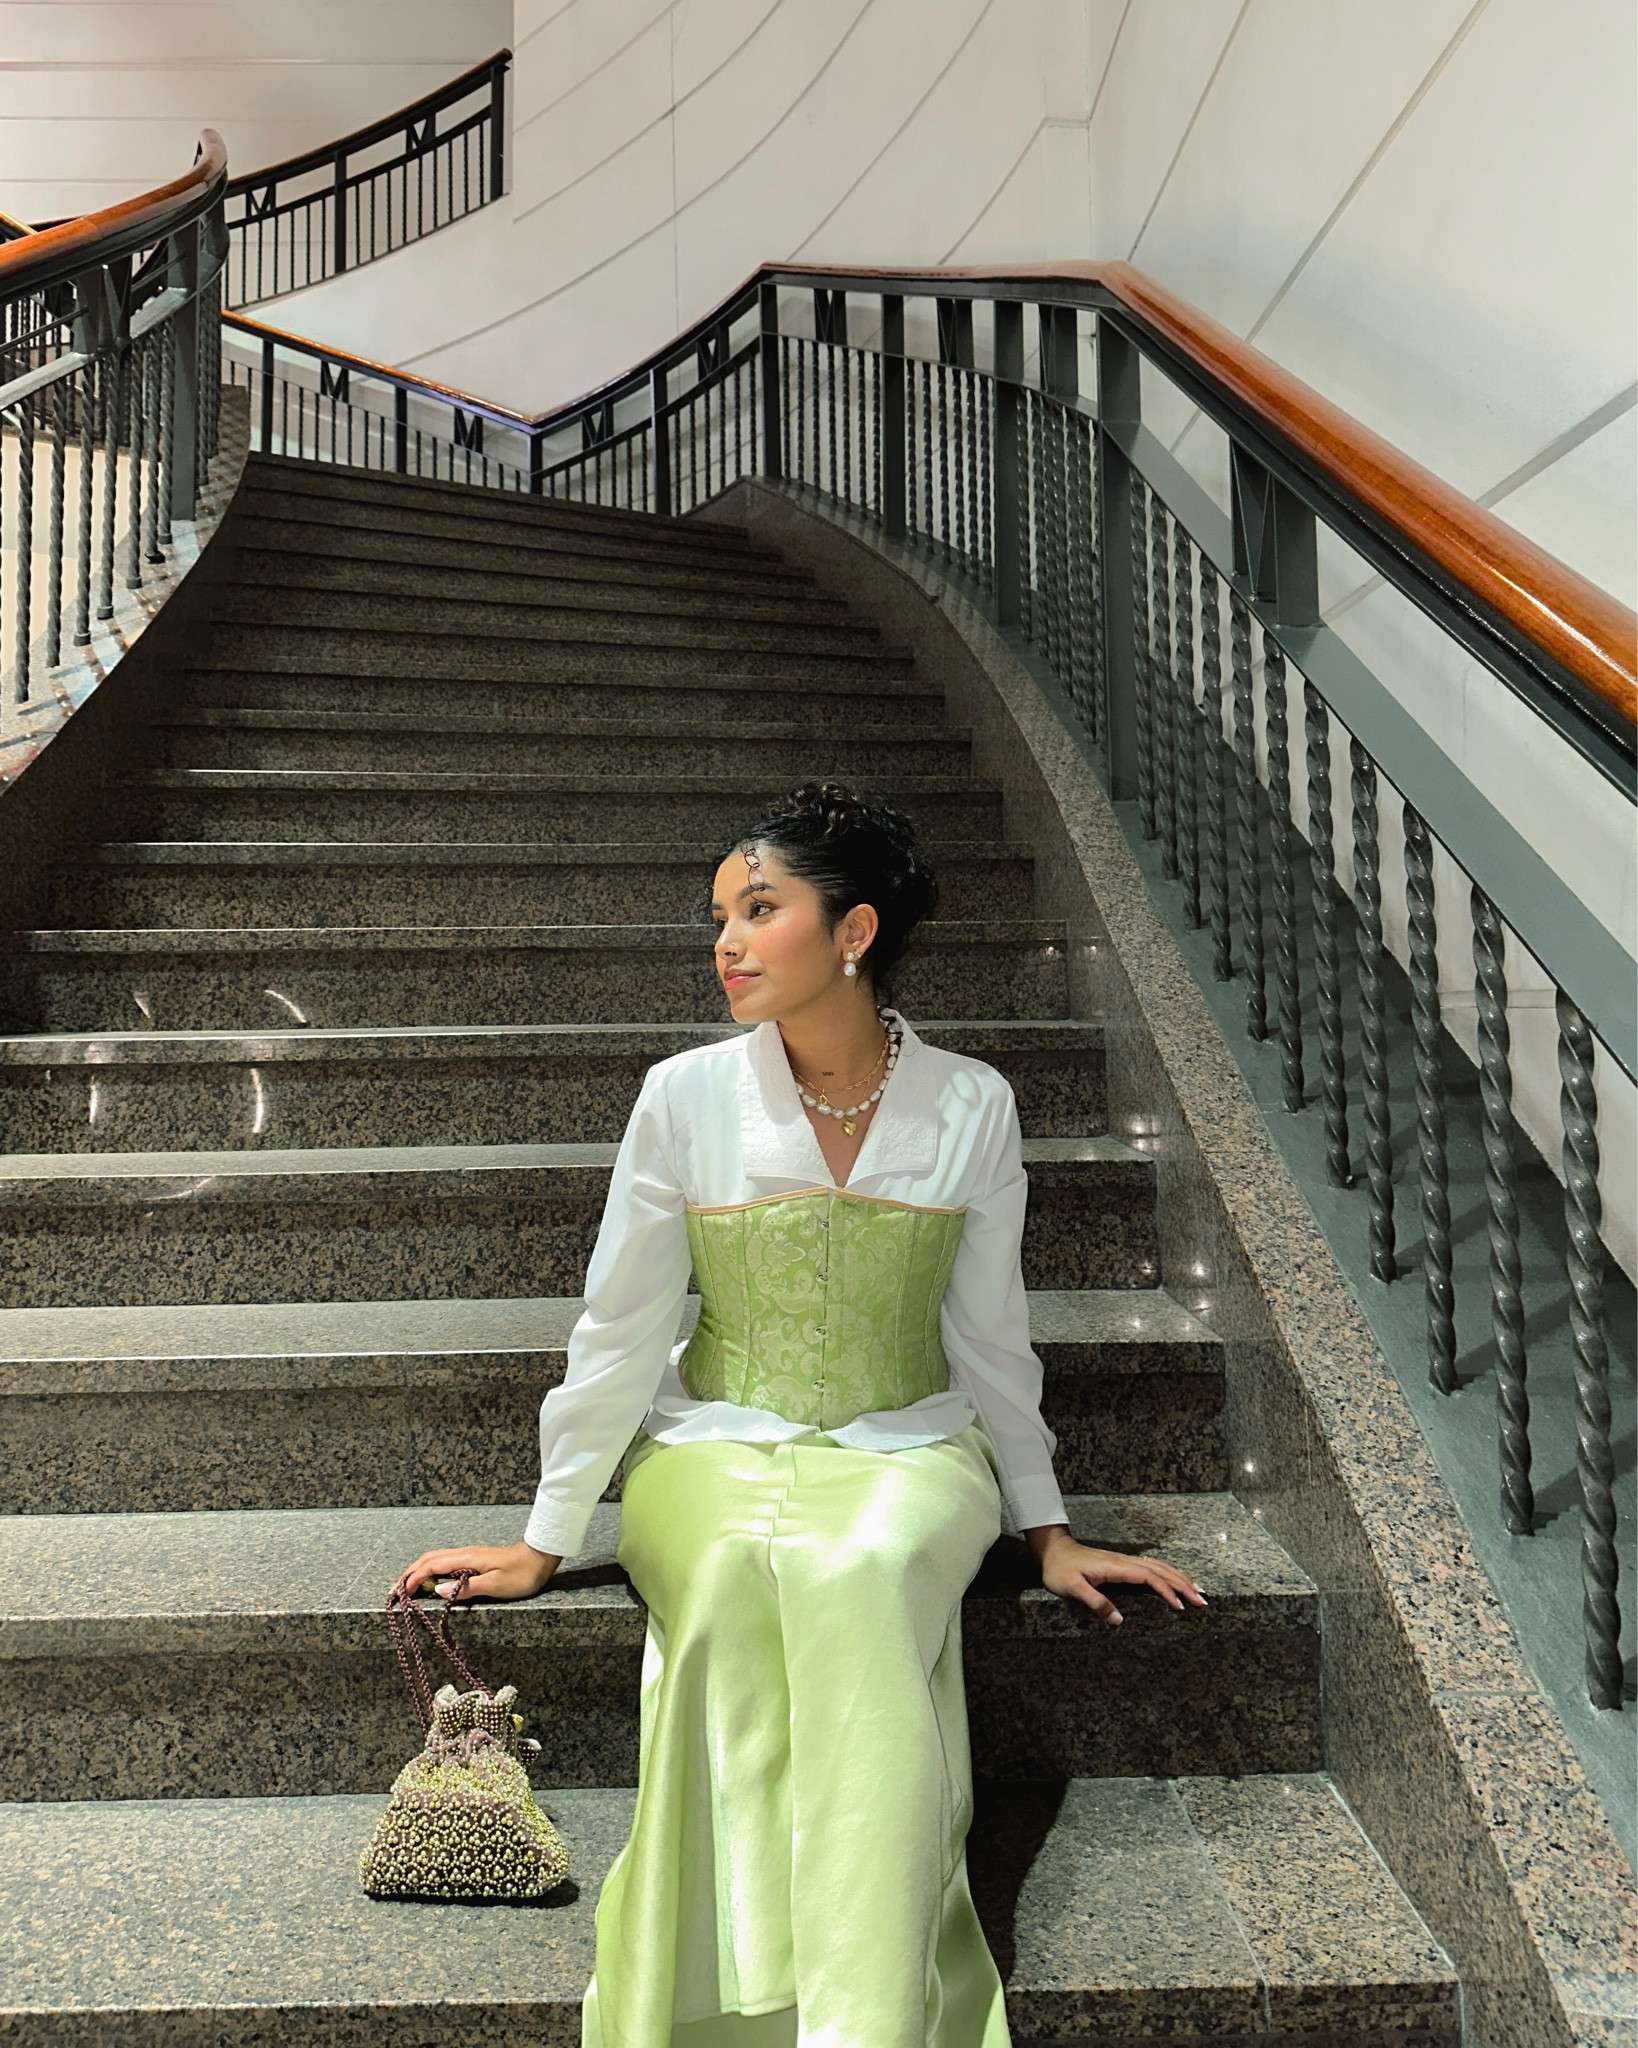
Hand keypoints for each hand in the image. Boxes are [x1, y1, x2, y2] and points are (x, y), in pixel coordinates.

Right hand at [392, 1540, 558, 1604]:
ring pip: (436, 1560)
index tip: (400, 1593)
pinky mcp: (474, 1561)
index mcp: (467, 1558)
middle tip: (395, 1591)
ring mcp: (469, 1556)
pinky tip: (430, 1582)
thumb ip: (467, 1587)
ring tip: (406, 1587)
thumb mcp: (496, 1584)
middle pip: (429, 1559)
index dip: (413, 1578)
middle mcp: (464, 1554)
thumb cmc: (522, 1574)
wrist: (540, 1558)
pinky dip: (431, 1571)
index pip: (431, 1566)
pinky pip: (446, 1564)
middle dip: (409, 1573)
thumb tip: (439, 1591)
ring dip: (419, 1571)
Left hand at [1025, 1524, 1206, 1626]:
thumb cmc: (1060, 1570)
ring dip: (1179, 1577)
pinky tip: (1175, 1580)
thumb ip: (1096, 1602)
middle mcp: (1124, 1562)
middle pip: (1161, 1570)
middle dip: (1183, 1584)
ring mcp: (1124, 1562)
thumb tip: (1119, 1620)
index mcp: (1116, 1567)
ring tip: (1198, 1591)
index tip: (1180, 1606)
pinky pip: (1152, 1568)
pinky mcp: (1122, 1565)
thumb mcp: (1072, 1588)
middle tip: (1202, 1601)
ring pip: (1159, 1567)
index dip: (1166, 1590)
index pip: (1149, 1577)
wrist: (1053, 1551)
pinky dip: (1168, 1574)